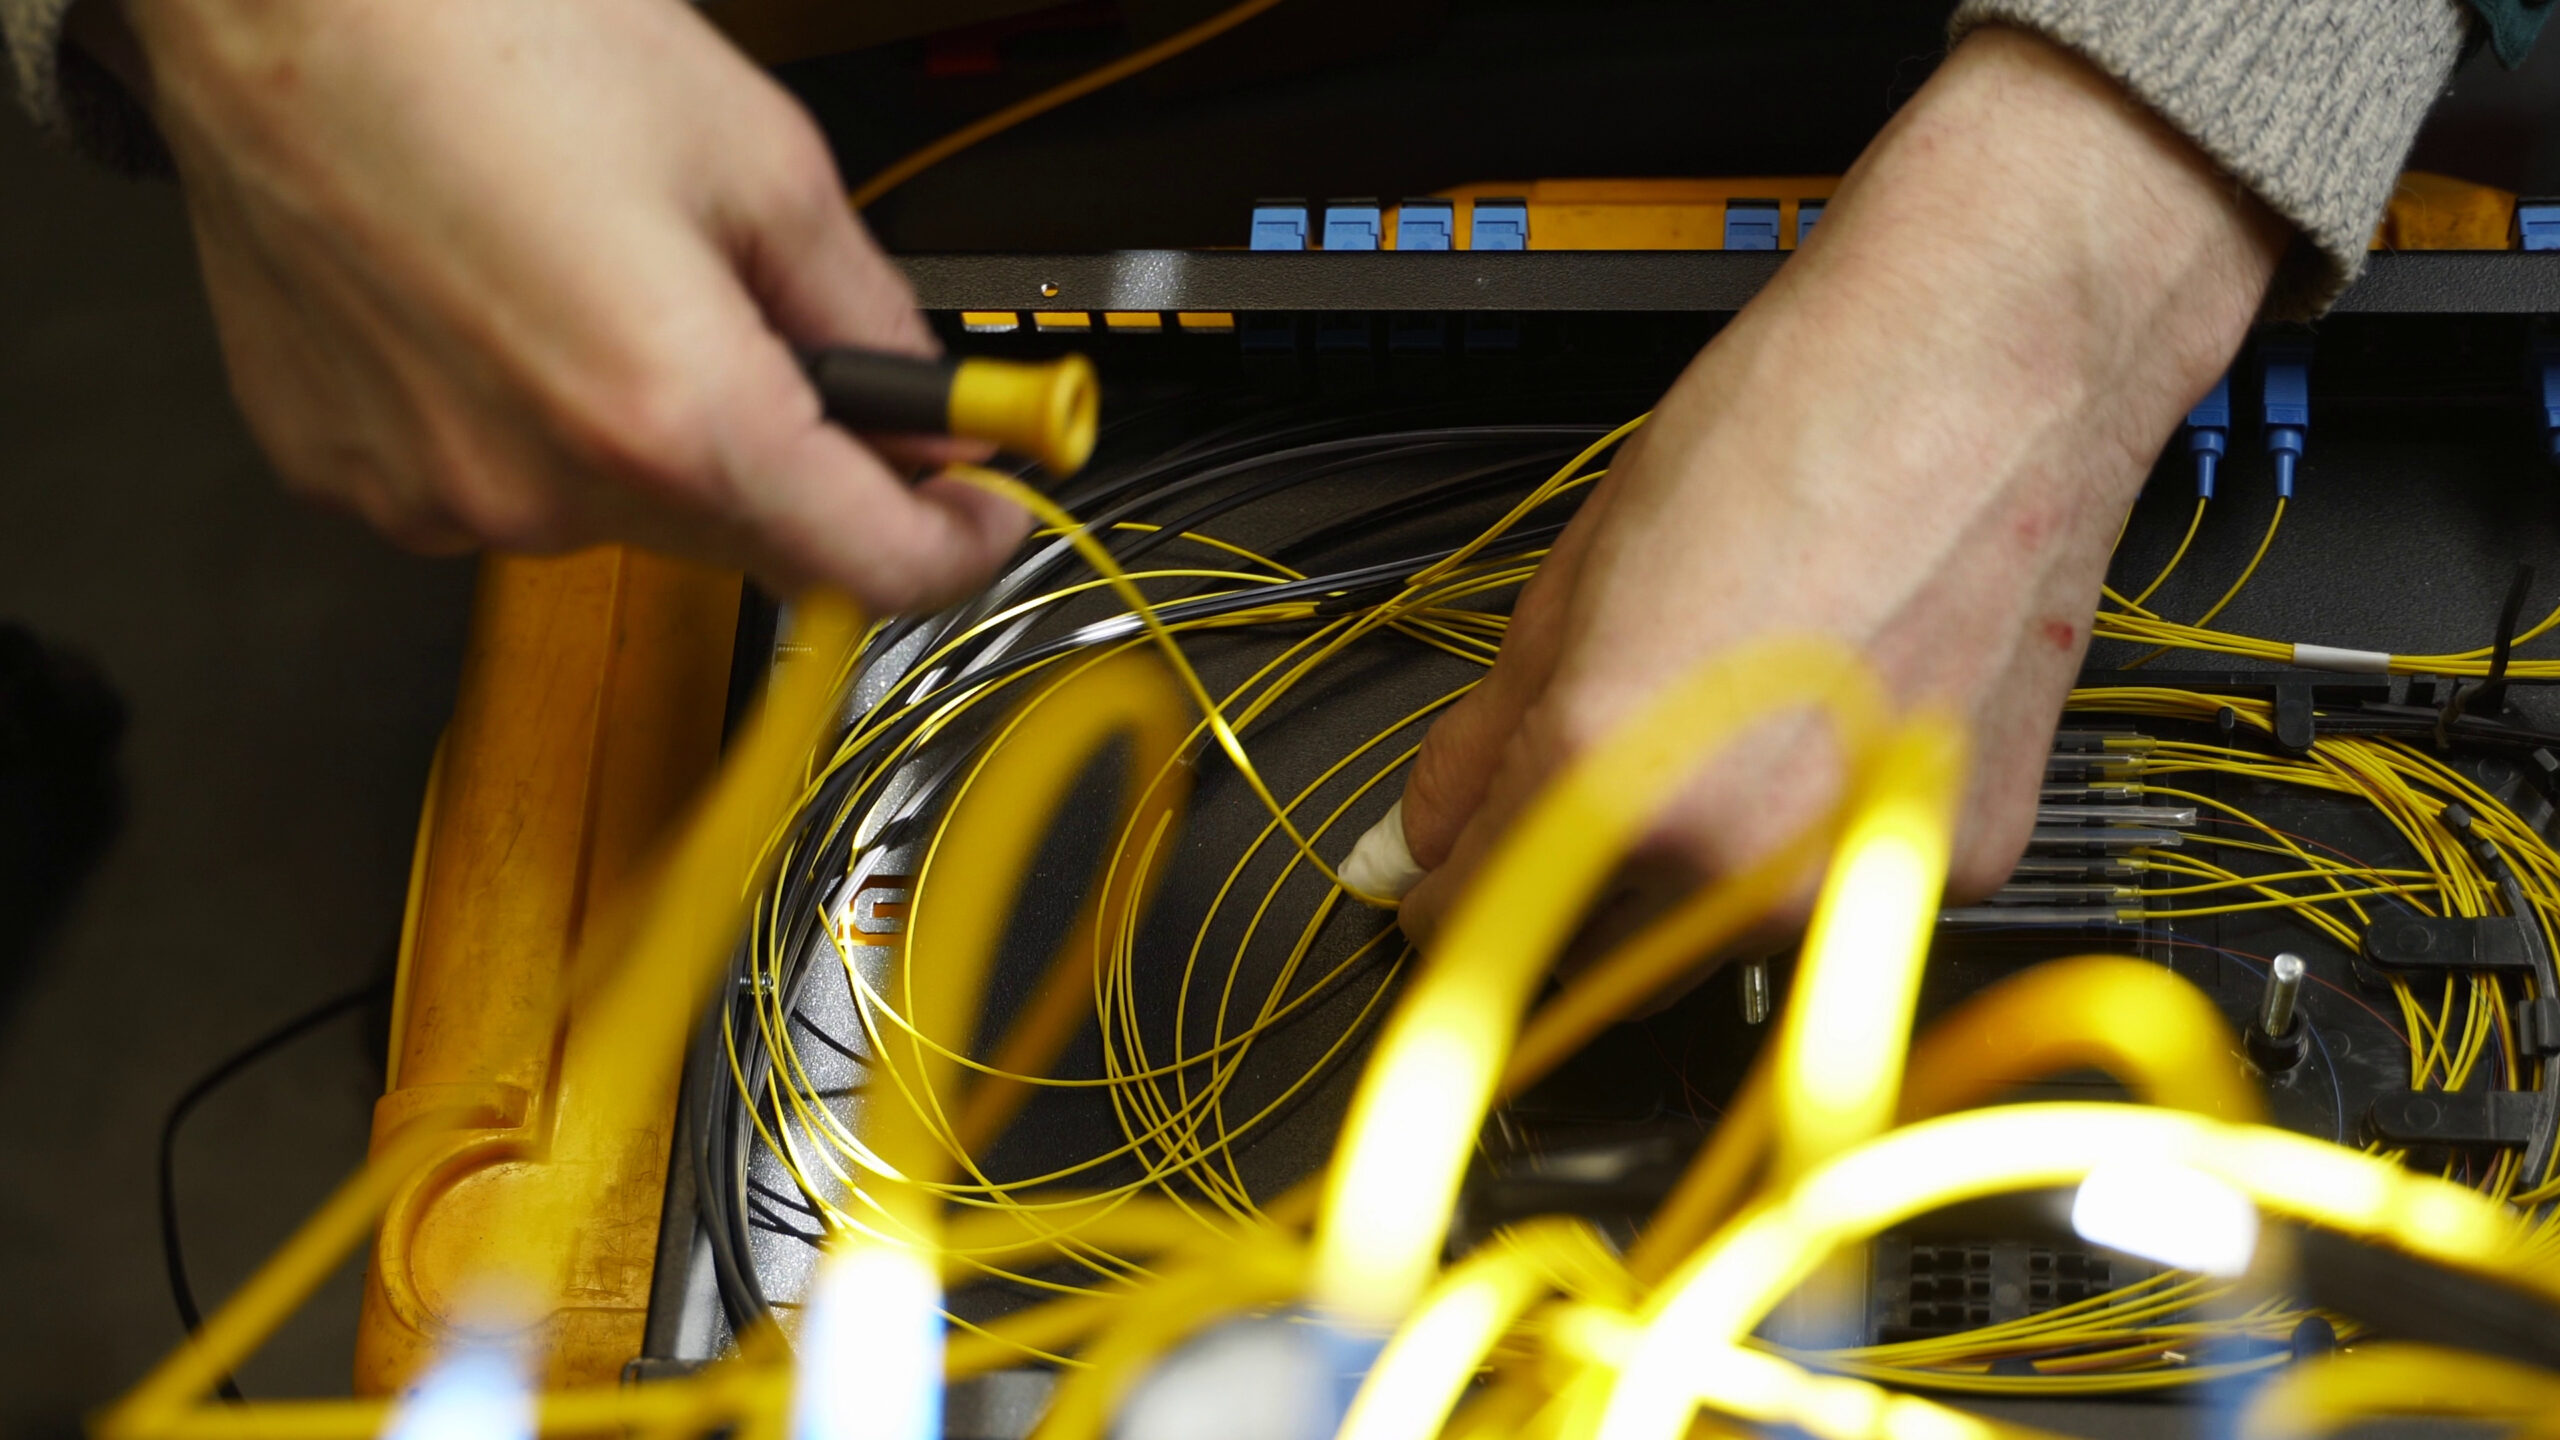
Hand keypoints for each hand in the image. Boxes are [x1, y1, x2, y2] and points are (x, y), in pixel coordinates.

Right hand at [90, 0, 1026, 608]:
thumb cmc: (491, 31)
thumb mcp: (760, 156)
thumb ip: (871, 315)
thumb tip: (936, 406)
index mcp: (674, 415)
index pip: (872, 571)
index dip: (954, 548)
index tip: (975, 514)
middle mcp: (547, 489)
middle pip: (746, 539)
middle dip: (794, 456)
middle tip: (775, 331)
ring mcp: (437, 497)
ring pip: (619, 516)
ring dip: (653, 438)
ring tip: (600, 281)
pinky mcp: (351, 478)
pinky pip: (497, 486)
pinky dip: (532, 427)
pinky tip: (506, 311)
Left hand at [1393, 27, 2285, 953]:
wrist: (2002, 358)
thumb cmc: (1800, 427)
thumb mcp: (1581, 569)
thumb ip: (1490, 729)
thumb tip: (1433, 821)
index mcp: (1609, 781)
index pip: (1475, 920)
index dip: (1445, 897)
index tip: (1444, 888)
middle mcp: (1735, 856)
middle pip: (1601, 960)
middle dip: (1576, 896)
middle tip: (1599, 786)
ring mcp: (1861, 870)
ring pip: (1728, 941)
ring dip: (1704, 878)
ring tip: (1743, 724)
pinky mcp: (1968, 858)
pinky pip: (1852, 891)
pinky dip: (1830, 840)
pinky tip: (1842, 725)